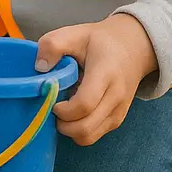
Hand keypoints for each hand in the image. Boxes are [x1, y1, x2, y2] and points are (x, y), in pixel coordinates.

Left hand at [35, 13, 157, 145]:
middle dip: (61, 123)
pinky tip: (73, 111)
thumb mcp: (74, 33)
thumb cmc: (99, 41)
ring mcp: (118, 112)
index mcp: (105, 74)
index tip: (51, 99)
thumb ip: (53, 45)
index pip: (84, 104)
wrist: (132, 48)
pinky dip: (78, 130)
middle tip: (52, 106)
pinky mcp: (116, 120)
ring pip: (89, 137)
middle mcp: (115, 98)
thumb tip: (39, 68)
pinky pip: (94, 136)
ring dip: (69, 129)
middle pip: (85, 128)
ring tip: (62, 108)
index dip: (63, 109)